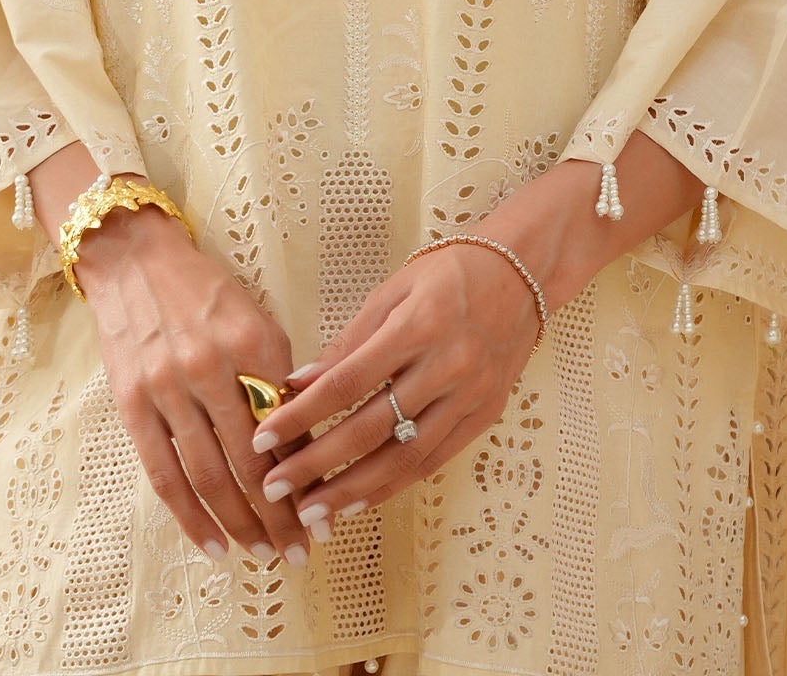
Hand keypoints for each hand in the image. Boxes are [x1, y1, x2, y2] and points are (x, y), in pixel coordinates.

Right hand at [76, 205, 321, 569]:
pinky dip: (191, 516)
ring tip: (265, 555)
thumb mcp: (256, 322)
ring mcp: (167, 388)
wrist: (134, 259)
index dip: (308, 476)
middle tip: (301, 551)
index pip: (287, 426)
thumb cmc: (206, 293)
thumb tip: (308, 446)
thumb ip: (279, 380)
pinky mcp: (132, 404)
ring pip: (210, 476)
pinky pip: (164, 474)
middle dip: (280, 515)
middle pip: (252, 460)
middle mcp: (210, 367)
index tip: (327, 512)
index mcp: (252, 343)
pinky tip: (213, 546)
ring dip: (241, 525)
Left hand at [244, 238, 542, 529]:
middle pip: (372, 428)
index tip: (263, 438)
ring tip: (312, 512)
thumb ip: (348, 342)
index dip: (303, 414)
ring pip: (404, 456)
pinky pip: (433, 459)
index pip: (347, 382)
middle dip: (318, 464)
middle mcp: (446, 366)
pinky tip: (361, 500)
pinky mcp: (485, 416)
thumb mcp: (394, 291)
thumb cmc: (450, 273)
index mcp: (418, 326)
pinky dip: (394, 484)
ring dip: (353, 490)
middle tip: (275, 488)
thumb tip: (298, 383)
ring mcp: (469, 396)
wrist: (523, 275)